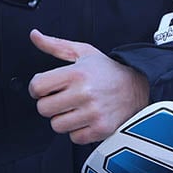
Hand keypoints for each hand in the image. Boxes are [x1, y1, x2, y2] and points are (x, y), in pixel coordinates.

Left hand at [28, 29, 149, 144]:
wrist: (138, 86)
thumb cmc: (107, 70)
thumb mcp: (82, 52)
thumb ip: (55, 45)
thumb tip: (34, 35)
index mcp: (77, 73)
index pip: (37, 86)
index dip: (37, 87)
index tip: (45, 87)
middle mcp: (85, 93)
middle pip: (43, 109)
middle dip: (49, 103)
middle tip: (61, 98)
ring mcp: (94, 113)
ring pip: (57, 125)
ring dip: (62, 118)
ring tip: (74, 107)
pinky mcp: (101, 129)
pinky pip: (74, 138)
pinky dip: (77, 130)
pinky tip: (85, 118)